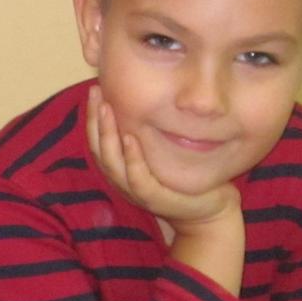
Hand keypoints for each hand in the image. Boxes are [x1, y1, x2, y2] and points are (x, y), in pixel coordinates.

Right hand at [85, 86, 239, 227]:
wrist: (208, 211)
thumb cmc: (184, 178)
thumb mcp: (162, 151)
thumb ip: (149, 132)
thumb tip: (147, 97)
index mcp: (121, 168)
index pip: (97, 141)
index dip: (92, 116)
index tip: (95, 90)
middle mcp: (122, 180)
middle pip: (98, 149)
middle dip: (94, 119)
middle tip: (95, 92)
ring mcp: (135, 190)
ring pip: (111, 162)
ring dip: (107, 134)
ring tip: (106, 109)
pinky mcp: (153, 199)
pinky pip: (136, 178)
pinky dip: (131, 158)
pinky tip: (130, 137)